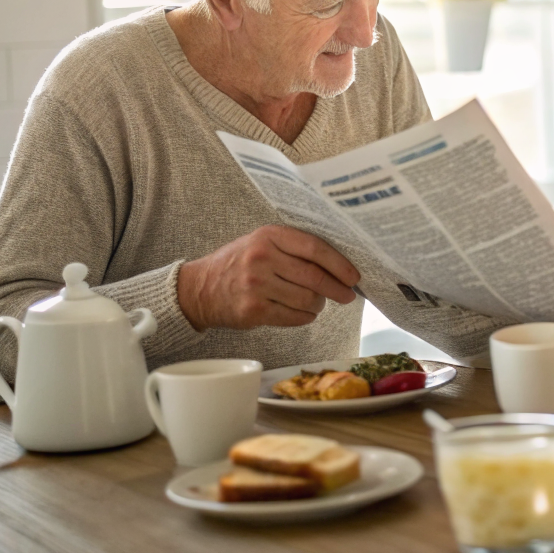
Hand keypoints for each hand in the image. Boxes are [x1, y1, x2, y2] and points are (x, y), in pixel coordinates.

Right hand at [177, 225, 360, 330]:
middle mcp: (262, 258)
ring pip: (307, 299)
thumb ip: (294, 247)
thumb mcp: (261, 243)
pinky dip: (305, 317)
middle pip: (314, 277)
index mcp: (268, 236)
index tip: (354, 275)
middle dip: (337, 288)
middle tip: (348, 295)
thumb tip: (338, 264)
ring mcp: (256, 286)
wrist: (199, 289)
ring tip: (317, 303)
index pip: (314, 248)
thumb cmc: (238, 263)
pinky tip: (303, 312)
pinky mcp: (254, 311)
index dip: (339, 264)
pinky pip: (294, 317)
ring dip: (319, 305)